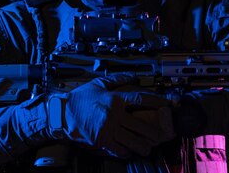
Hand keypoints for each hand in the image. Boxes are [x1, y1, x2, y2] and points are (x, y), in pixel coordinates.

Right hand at [57, 73, 175, 157]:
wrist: (62, 114)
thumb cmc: (80, 99)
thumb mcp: (98, 84)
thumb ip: (117, 79)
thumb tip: (133, 77)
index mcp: (114, 99)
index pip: (140, 99)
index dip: (156, 102)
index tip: (167, 105)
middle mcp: (113, 115)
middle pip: (141, 125)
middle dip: (154, 132)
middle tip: (161, 134)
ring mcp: (108, 129)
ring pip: (132, 140)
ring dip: (143, 146)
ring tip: (148, 147)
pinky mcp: (101, 141)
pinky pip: (119, 149)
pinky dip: (127, 152)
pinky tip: (131, 151)